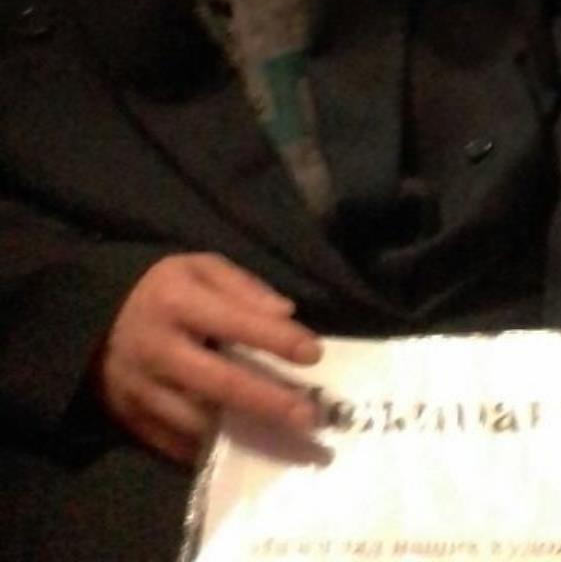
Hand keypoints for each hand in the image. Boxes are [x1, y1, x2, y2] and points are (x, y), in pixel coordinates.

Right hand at [93, 253, 322, 465]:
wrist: (92, 320)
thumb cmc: (160, 289)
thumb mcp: (197, 267)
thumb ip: (242, 286)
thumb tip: (285, 314)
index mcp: (176, 300)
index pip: (236, 322)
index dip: (277, 339)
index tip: (315, 353)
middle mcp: (158, 348)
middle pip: (220, 383)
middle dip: (268, 401)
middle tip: (308, 415)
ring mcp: (140, 389)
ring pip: (198, 421)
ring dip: (242, 431)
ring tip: (282, 435)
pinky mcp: (129, 420)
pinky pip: (174, 444)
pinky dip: (209, 448)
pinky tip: (240, 447)